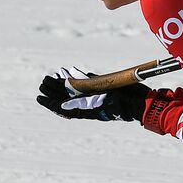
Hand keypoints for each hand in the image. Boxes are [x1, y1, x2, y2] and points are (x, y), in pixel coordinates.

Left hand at [36, 66, 150, 122]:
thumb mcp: (104, 102)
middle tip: (42, 82)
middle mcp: (90, 103)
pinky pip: (88, 82)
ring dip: (63, 83)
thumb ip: (85, 101)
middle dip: (54, 90)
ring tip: (53, 76)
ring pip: (75, 89)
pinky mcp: (104, 87)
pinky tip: (71, 72)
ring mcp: (97, 95)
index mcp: (88, 110)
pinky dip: (79, 77)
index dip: (50, 103)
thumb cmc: (126, 105)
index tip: (39, 97)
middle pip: (67, 97)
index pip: (64, 107)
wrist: (143, 102)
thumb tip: (63, 102)